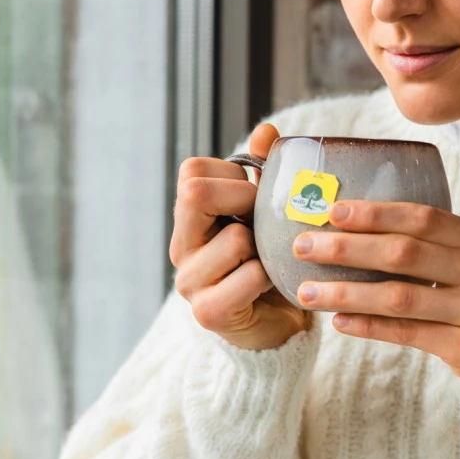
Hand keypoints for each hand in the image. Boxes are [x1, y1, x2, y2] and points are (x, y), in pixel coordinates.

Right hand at [170, 123, 310, 351]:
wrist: (278, 327)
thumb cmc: (270, 262)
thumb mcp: (266, 213)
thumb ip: (263, 172)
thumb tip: (266, 131)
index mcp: (189, 220)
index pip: (192, 171)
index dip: (231, 173)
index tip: (253, 194)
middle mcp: (181, 248)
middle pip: (195, 194)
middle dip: (244, 198)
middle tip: (264, 221)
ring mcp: (190, 283)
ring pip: (234, 237)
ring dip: (264, 246)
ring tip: (269, 258)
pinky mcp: (209, 312)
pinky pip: (251, 276)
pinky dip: (271, 276)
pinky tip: (272, 284)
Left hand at [292, 200, 459, 377]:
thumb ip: (424, 245)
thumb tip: (347, 228)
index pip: (421, 217)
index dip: (375, 213)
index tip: (332, 211)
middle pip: (404, 253)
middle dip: (348, 248)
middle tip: (304, 246)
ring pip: (400, 297)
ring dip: (348, 292)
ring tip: (307, 291)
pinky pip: (408, 334)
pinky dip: (369, 326)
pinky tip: (339, 321)